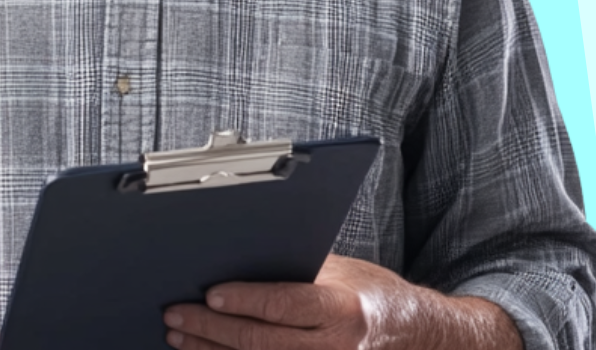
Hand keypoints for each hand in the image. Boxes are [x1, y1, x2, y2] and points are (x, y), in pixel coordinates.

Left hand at [162, 254, 521, 349]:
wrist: (420, 337)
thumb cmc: (375, 296)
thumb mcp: (344, 271)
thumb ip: (299, 269)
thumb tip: (240, 255)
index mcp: (343, 308)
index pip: (285, 305)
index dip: (244, 300)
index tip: (208, 293)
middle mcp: (336, 346)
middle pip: (262, 342)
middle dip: (212, 329)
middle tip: (175, 315)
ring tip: (179, 337)